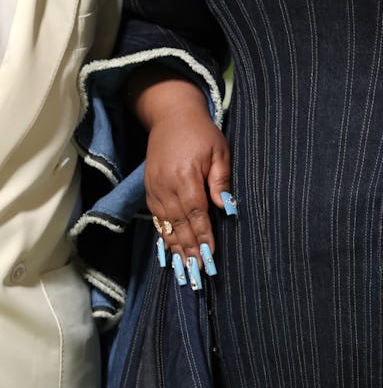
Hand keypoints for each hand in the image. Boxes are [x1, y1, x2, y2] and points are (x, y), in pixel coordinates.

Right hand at [145, 105, 230, 265]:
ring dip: (176, 247)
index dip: (202, 235)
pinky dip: (164, 235)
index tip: (209, 254)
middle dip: (189, 249)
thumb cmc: (201, 133)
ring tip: (185, 268)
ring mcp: (155, 187)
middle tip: (198, 271)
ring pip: (166, 224)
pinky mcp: (150, 188)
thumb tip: (227, 208)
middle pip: (179, 223)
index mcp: (185, 176)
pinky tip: (171, 250)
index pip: (196, 212)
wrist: (170, 115)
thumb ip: (221, 180)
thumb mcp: (219, 151)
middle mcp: (166, 185)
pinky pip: (157, 217)